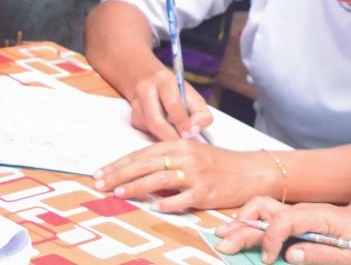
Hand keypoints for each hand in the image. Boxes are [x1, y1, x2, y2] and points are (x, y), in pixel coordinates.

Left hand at [93, 139, 264, 211]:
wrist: (250, 171)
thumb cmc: (219, 163)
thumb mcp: (192, 154)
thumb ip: (168, 159)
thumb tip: (138, 172)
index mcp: (180, 144)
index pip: (142, 153)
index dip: (119, 163)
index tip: (101, 172)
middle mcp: (186, 156)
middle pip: (145, 164)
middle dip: (119, 174)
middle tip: (100, 183)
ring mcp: (196, 175)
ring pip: (159, 180)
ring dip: (136, 187)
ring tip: (119, 193)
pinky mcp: (205, 192)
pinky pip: (180, 200)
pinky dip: (165, 204)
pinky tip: (152, 206)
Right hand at [126, 64, 212, 141]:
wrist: (150, 81)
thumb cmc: (177, 93)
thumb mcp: (193, 98)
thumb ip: (201, 114)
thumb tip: (193, 131)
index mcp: (165, 80)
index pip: (172, 103)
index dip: (181, 121)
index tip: (189, 133)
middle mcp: (146, 89)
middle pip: (156, 120)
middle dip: (170, 135)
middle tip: (182, 144)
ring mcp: (136, 103)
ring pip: (150, 128)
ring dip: (164, 136)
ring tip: (176, 138)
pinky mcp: (133, 117)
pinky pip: (146, 132)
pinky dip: (157, 135)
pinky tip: (165, 131)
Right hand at [214, 197, 350, 264]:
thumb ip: (322, 255)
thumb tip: (291, 255)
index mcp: (317, 218)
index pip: (284, 220)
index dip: (271, 238)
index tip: (267, 259)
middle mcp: (302, 211)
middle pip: (264, 211)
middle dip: (242, 229)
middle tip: (224, 245)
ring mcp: (296, 212)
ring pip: (261, 208)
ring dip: (241, 221)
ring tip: (223, 236)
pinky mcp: (292, 217)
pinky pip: (266, 215)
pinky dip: (249, 223)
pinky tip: (237, 232)